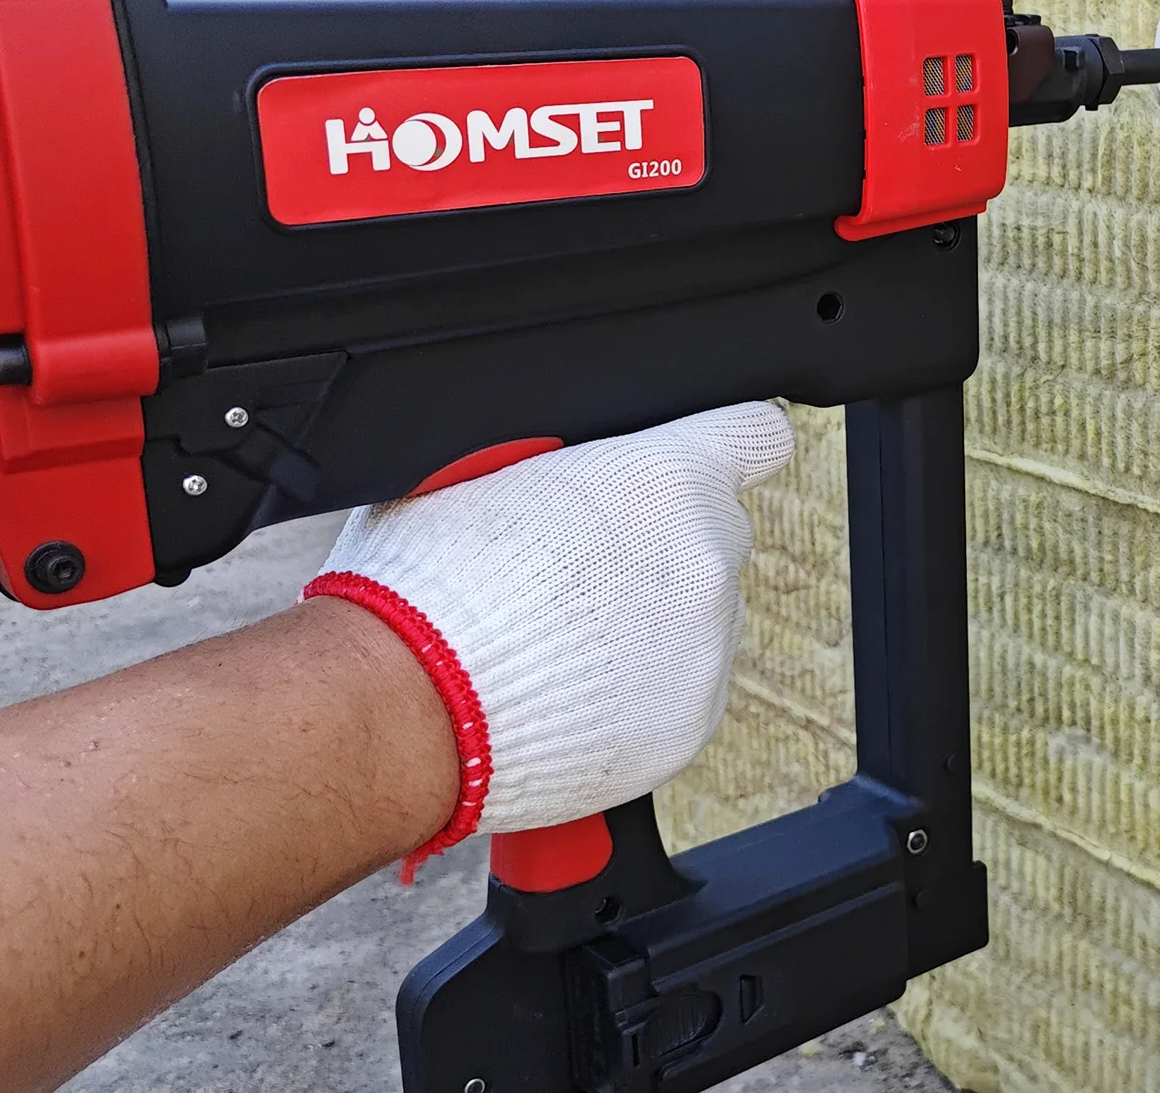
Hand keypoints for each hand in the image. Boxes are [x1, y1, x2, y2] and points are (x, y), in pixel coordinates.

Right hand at [305, 401, 794, 872]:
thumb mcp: (492, 470)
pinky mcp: (688, 726)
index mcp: (664, 478)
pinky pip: (680, 690)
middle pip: (714, 535)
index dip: (730, 443)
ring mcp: (703, 650)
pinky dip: (638, 691)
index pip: (757, 433)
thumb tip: (572, 466)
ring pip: (699, 619)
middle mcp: (703, 561)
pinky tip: (568, 688)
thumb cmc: (429, 582)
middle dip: (660, 546)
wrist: (401, 705)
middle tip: (581, 570)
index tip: (717, 459)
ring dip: (648, 622)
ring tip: (558, 642)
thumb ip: (572, 465)